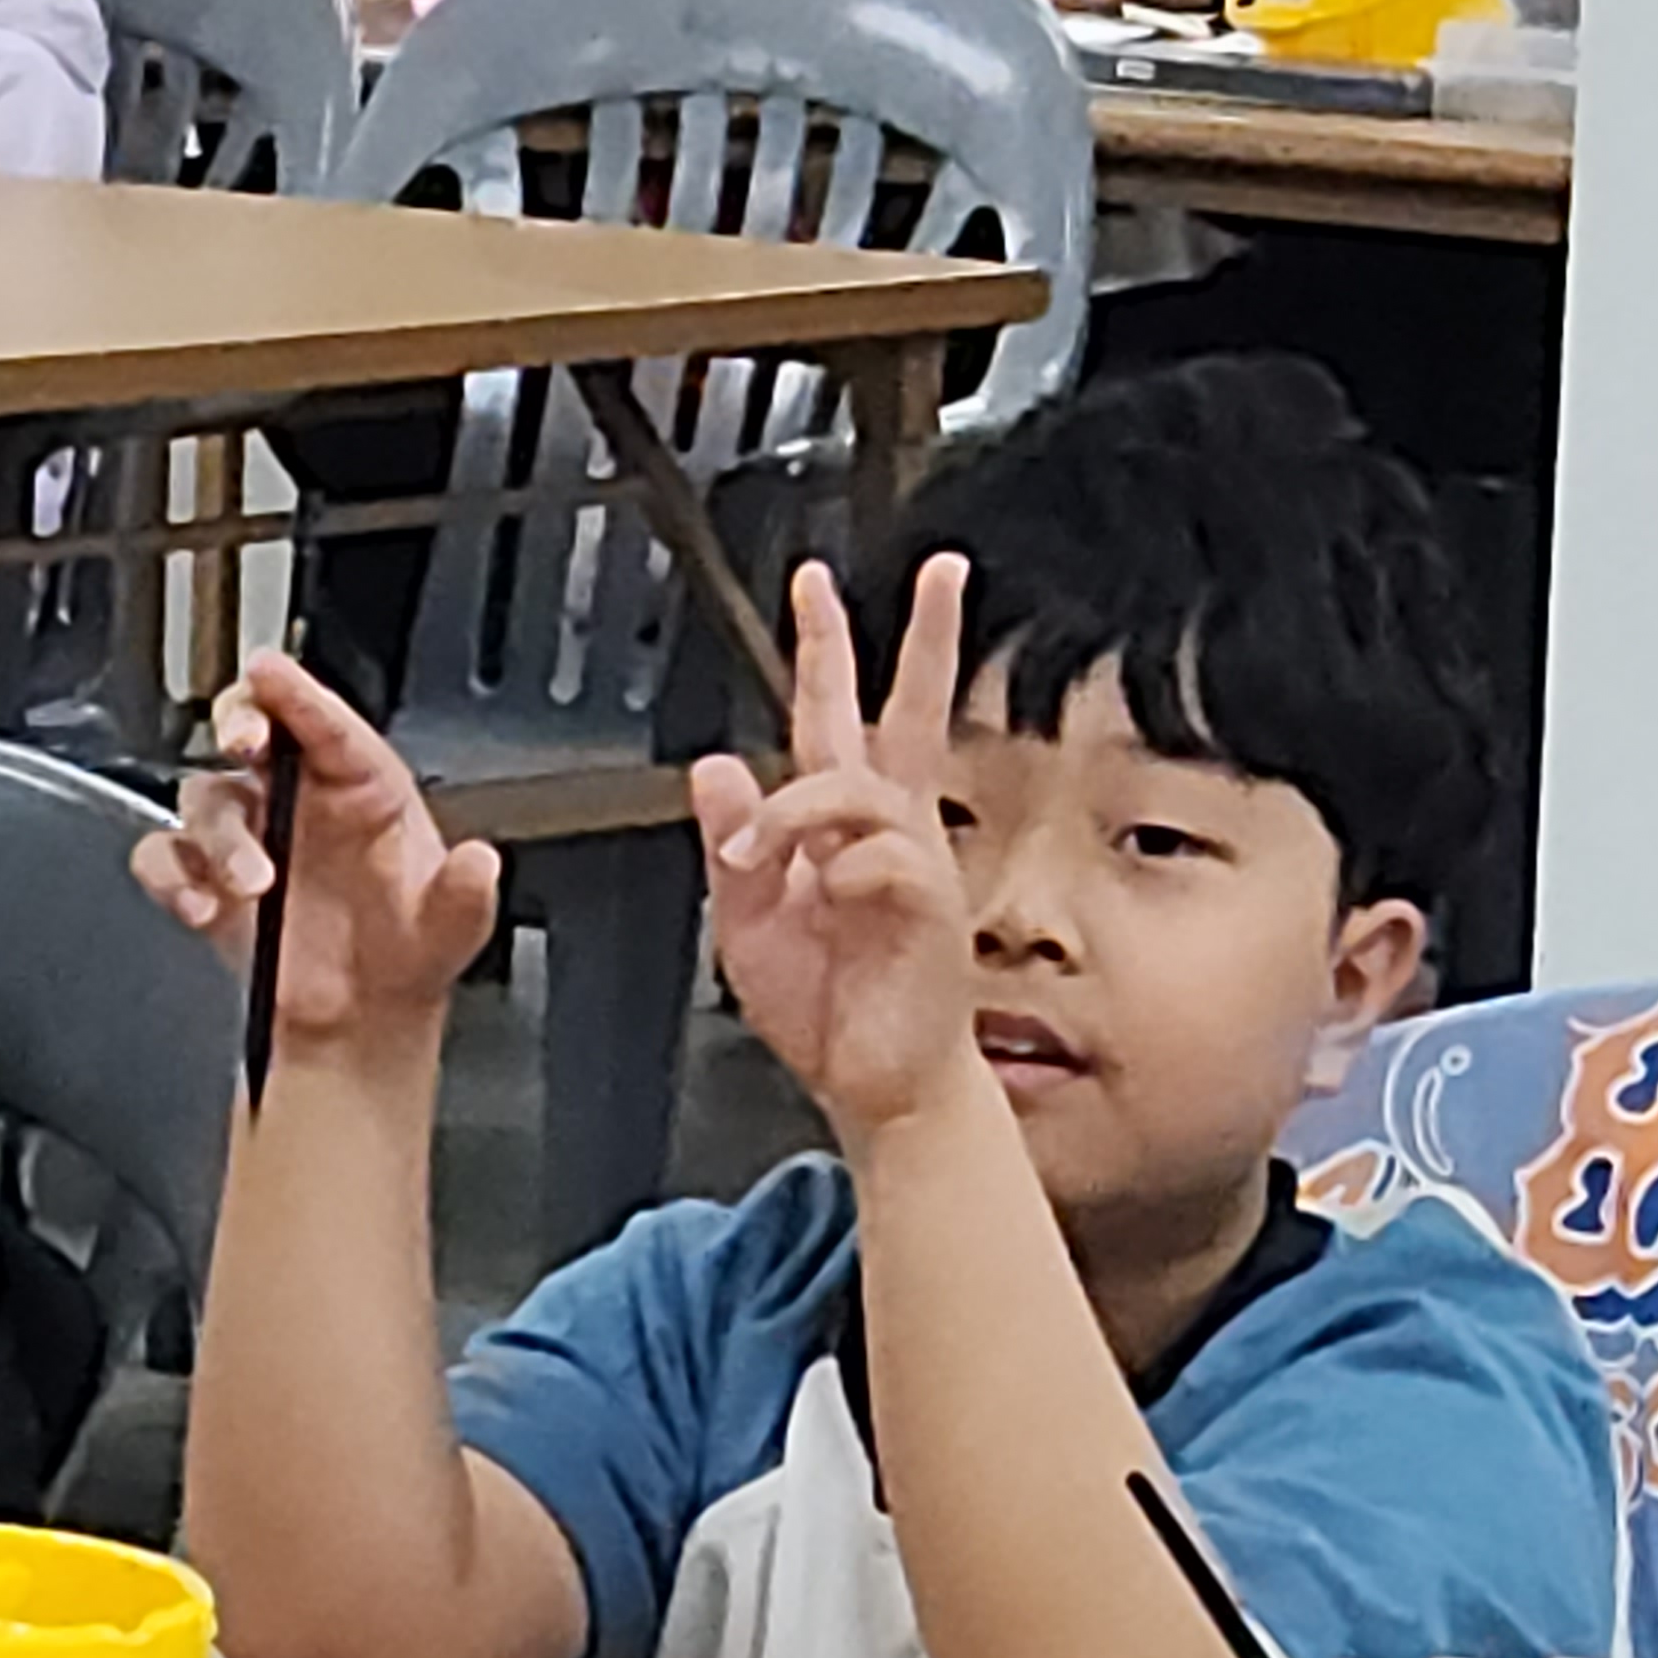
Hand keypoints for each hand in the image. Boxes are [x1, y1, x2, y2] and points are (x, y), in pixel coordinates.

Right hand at [135, 661, 487, 1077]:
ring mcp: (250, 837)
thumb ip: (466, 898)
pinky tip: (199, 907)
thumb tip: (480, 864)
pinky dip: (169, 876)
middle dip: (239, 721)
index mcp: (363, 789)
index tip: (271, 672)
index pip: (327, 724)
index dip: (297, 693)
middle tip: (244, 742)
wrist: (356, 1026)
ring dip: (220, 837)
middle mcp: (300, 800)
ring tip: (252, 886)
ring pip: (206, 796)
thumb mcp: (450, 932)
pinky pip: (164, 856)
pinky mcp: (207, 881)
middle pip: (252, 728)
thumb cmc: (402, 960)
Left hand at [689, 550, 987, 1138]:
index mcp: (840, 828)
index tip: (818, 586)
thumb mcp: (747, 922)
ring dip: (795, 809)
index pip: (834, 718)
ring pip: (859, 785)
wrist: (875, 1085)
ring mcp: (915, 864)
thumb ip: (731, 845)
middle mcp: (887, 831)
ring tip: (759, 862)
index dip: (825, 651)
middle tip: (943, 572)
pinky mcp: (930, 906)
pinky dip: (839, 869)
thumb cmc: (828, 1011)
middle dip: (925, 640)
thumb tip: (715, 769)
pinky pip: (884, 855)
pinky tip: (827, 899)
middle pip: (907, 714)